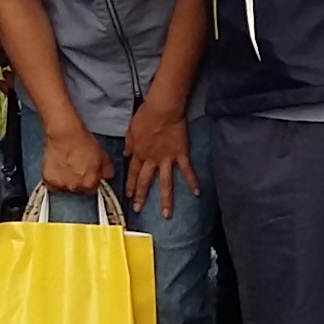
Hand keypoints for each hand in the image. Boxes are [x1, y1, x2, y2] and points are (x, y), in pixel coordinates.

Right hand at [40, 123, 113, 200]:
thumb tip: (107, 176)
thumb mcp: (102, 155)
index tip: (87, 173)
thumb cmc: (83, 142)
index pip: (92, 189)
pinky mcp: (48, 180)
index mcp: (90, 183)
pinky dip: (54, 177)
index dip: (90, 180)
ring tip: (66, 165)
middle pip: (78, 189)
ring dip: (66, 180)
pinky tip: (57, 167)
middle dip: (78, 180)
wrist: (65, 134)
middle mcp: (75, 187)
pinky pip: (52, 184)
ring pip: (65, 187)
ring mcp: (61, 184)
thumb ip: (107, 170)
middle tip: (76, 167)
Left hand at [123, 96, 191, 216]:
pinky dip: (192, 181)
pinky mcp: (181, 154)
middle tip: (139, 209)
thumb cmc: (146, 115)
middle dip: (142, 196)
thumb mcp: (131, 129)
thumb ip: (129, 143)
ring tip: (166, 214)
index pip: (134, 173)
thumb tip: (127, 154)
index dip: (131, 185)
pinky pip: (187, 170)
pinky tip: (197, 193)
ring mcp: (167, 159)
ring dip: (165, 199)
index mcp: (139, 153)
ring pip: (166, 183)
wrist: (162, 109)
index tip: (129, 196)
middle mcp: (152, 160)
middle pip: (146, 181)